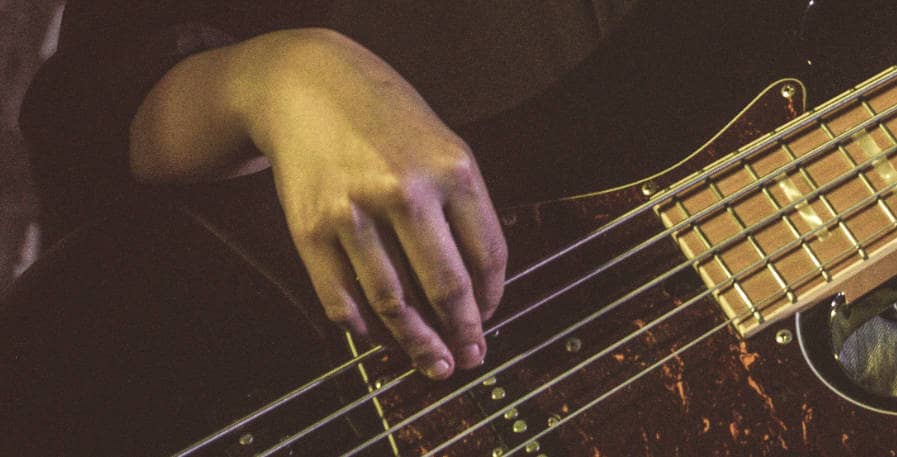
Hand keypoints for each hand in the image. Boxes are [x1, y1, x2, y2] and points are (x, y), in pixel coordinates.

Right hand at [238, 30, 506, 378]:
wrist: (306, 85)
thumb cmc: (384, 117)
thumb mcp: (442, 143)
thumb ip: (464, 206)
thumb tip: (477, 285)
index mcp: (452, 169)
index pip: (489, 255)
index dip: (493, 299)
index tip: (489, 318)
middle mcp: (406, 191)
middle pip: (446, 287)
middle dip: (462, 334)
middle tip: (467, 358)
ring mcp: (353, 212)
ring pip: (393, 303)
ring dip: (415, 343)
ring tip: (430, 363)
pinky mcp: (309, 229)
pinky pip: (340, 298)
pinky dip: (362, 328)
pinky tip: (377, 337)